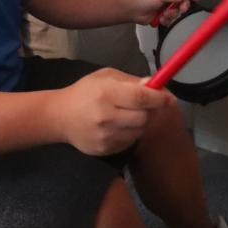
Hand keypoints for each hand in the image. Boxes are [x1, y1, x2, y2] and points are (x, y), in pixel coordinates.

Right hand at [54, 68, 174, 155]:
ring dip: (139, 123)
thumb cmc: (85, 92)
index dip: (159, 98)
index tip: (168, 97)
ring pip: (139, 131)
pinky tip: (118, 126)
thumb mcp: (105, 77)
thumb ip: (130, 81)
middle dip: (149, 111)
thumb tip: (155, 85)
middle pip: (144, 117)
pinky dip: (129, 134)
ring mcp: (105, 136)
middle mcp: (106, 116)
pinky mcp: (104, 149)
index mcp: (107, 93)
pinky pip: (128, 142)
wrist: (59, 117)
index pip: (141, 97)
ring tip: (128, 115)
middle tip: (144, 106)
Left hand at [127, 0, 196, 25]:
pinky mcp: (162, 15)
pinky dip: (166, 20)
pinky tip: (160, 18)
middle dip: (182, 6)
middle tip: (179, 9)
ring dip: (172, 14)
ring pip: (177, 11)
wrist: (132, 10)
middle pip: (183, 1)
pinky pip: (170, 19)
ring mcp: (165, 5)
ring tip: (164, 14)